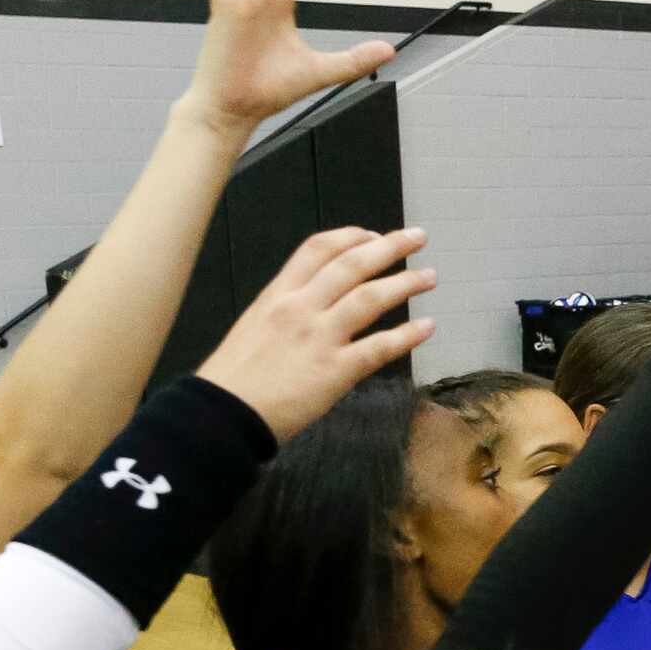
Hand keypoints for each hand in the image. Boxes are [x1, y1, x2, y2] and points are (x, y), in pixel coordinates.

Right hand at [194, 226, 435, 439]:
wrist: (221, 415)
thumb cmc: (233, 378)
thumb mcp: (253, 327)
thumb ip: (284, 312)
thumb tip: (312, 306)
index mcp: (277, 296)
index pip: (318, 249)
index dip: (351, 237)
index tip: (372, 235)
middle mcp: (300, 308)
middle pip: (352, 265)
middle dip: (389, 246)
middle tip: (417, 237)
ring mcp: (320, 338)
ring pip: (371, 298)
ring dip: (405, 283)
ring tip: (428, 276)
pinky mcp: (335, 371)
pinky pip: (379, 347)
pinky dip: (408, 335)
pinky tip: (428, 326)